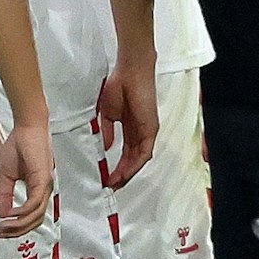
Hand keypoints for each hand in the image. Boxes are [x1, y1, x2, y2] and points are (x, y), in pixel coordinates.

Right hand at [0, 124, 54, 238]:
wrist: (26, 127)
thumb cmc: (18, 145)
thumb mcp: (6, 175)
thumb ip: (5, 194)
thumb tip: (2, 212)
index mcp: (37, 189)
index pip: (31, 216)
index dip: (16, 227)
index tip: (0, 231)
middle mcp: (44, 190)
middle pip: (35, 221)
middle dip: (17, 231)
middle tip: (0, 234)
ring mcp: (45, 186)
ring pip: (36, 215)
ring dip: (19, 224)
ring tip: (2, 227)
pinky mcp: (43, 179)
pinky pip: (34, 202)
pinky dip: (22, 211)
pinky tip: (9, 214)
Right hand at [97, 62, 158, 187]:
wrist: (130, 72)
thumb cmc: (118, 87)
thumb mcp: (107, 114)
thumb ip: (108, 131)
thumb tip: (107, 146)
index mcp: (131, 129)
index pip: (126, 154)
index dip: (117, 167)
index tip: (107, 178)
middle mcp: (141, 133)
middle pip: (133, 160)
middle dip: (122, 175)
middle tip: (111, 186)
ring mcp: (148, 132)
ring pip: (139, 160)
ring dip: (128, 173)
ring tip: (115, 184)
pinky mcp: (151, 130)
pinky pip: (144, 153)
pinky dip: (134, 165)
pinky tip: (124, 173)